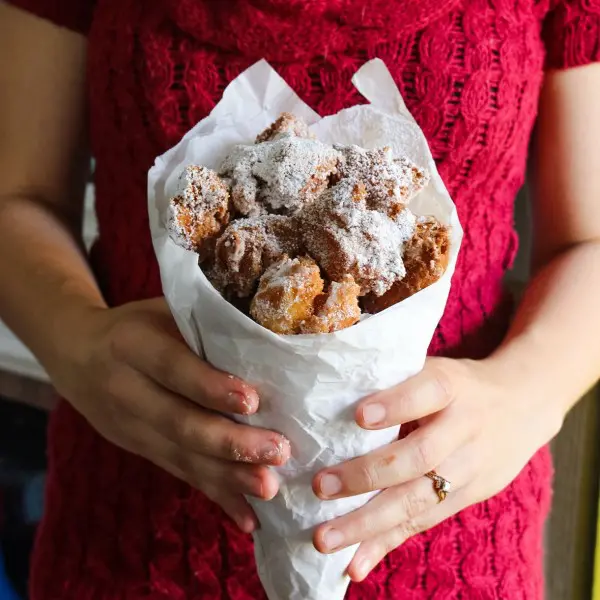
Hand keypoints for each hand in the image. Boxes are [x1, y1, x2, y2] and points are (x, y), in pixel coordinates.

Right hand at [48, 297, 289, 533]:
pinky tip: (246, 518)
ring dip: (227, 477)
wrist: (77, 355)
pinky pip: (179, 474)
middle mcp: (126, 390)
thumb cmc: (136, 326)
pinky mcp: (141, 450)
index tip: (251, 401)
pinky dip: (215, 497)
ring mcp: (130, 428)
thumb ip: (202, 323)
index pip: (173, 368)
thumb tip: (267, 339)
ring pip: (181, 456)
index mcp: (132, 345)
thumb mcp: (161, 310)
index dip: (210, 386)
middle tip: (277, 451)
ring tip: (268, 487)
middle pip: (178, 422)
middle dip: (228, 441)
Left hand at [312, 357, 561, 580]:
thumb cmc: (460, 385)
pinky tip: (354, 564)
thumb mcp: (438, 368)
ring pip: (417, 500)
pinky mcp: (466, 498)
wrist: (523, 406)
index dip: (395, 405)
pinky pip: (422, 523)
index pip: (428, 392)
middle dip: (367, 475)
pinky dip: (385, 544)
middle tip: (321, 486)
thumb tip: (332, 394)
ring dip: (368, 523)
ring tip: (325, 538)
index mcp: (452, 386)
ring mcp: (468, 468)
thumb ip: (397, 379)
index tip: (358, 416)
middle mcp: (464, 428)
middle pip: (419, 456)